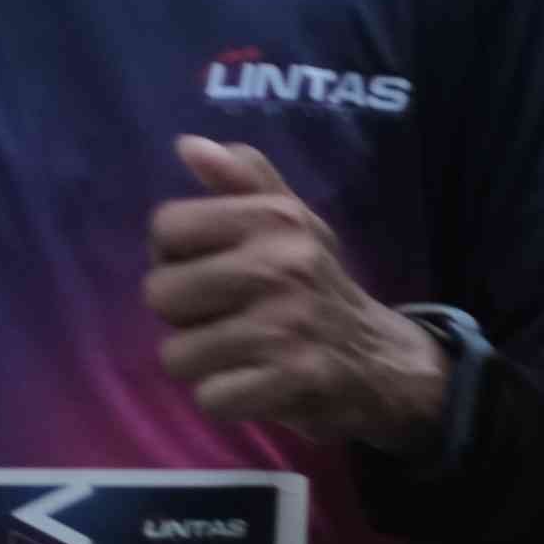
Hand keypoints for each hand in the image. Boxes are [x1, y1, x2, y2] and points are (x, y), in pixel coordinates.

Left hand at [142, 137, 452, 449]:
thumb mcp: (291, 222)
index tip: (208, 269)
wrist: (382, 360)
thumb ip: (240, 180)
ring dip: (203, 363)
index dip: (174, 256)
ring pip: (178, 353)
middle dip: (184, 316)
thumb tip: (187, 145)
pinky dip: (226, 399)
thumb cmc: (317, 285)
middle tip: (227, 318)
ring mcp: (286, 325)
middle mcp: (280, 264)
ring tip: (242, 352)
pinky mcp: (292, 379)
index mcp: (274, 218)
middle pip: (160, 294)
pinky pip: (209, 397)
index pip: (166, 228)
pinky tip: (255, 383)